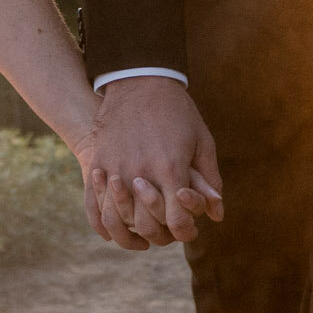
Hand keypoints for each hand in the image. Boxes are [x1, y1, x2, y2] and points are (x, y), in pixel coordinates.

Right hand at [85, 77, 222, 251]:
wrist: (140, 79)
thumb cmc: (177, 111)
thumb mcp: (202, 141)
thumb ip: (210, 180)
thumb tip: (217, 213)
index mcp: (171, 170)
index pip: (177, 222)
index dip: (184, 232)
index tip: (187, 229)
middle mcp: (141, 174)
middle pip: (147, 226)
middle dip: (160, 234)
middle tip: (165, 229)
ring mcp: (115, 169)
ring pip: (117, 219)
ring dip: (129, 229)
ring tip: (138, 228)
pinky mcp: (98, 162)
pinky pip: (95, 203)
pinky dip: (103, 220)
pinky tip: (113, 223)